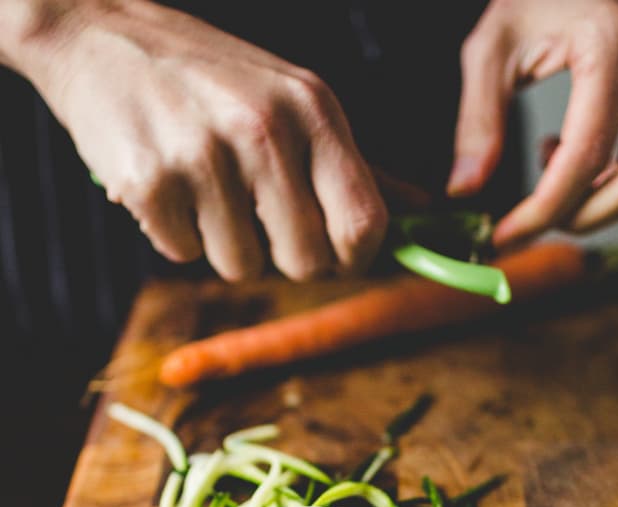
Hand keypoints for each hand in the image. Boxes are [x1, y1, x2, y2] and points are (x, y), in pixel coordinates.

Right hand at [17, 0, 386, 281]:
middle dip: (283, 256)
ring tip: (203, 188)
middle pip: (306, 261)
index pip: (364, 225)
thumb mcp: (292, 102)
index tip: (333, 256)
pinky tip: (166, 184)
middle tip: (255, 217)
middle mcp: (264, 130)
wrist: (98, 34)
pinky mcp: (149, 181)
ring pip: (240, 266)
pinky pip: (183, 255)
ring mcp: (204, 154)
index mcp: (312, 111)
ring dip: (223, 243)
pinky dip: (175, 233)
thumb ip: (353, 166)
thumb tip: (422, 214)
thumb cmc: (210, 79)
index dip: (354, 259)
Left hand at [447, 0, 617, 246]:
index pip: (586, 155)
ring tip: (553, 170)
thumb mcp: (490, 48)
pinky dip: (617, 183)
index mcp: (615, 43)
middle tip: (537, 218)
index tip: (507, 234)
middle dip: (586, 215)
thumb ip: (477, 121)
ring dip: (604, 201)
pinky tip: (574, 157)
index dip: (544, 210)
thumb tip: (464, 189)